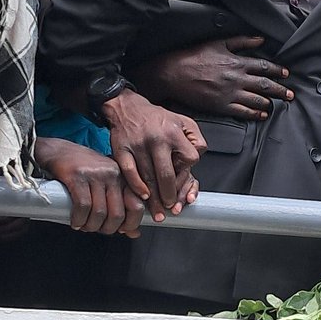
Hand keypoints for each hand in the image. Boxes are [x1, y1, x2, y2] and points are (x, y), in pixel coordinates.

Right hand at [34, 137, 143, 236]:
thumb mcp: (106, 184)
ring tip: (84, 225)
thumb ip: (121, 206)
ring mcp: (95, 174)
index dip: (130, 224)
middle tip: (96, 228)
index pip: (136, 205)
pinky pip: (83, 206)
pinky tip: (75, 221)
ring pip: (99, 213)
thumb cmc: (83, 169)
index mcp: (123, 176)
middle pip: (117, 214)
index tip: (121, 231)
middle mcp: (112, 174)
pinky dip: (78, 219)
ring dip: (90, 226)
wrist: (59, 151)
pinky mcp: (78, 176)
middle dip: (106, 229)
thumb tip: (134, 233)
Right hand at [102, 91, 205, 221]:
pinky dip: (136, 188)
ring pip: (148, 178)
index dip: (188, 171)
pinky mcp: (122, 150)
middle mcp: (157, 139)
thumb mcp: (182, 121)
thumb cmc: (158, 119)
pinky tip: (143, 196)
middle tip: (170, 207)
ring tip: (158, 211)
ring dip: (154, 199)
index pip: (189, 159)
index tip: (183, 178)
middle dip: (170, 195)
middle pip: (166, 175)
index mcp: (174, 133)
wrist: (127, 108)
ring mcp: (138, 145)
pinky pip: (130, 174)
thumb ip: (195, 139)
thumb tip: (198, 157)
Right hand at [136, 36, 292, 120]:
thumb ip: (242, 41)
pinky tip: (262, 114)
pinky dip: (255, 113)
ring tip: (279, 105)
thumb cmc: (196, 55)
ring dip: (270, 102)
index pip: (263, 66)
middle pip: (265, 85)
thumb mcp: (219, 42)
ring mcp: (230, 93)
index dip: (277, 70)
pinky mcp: (221, 106)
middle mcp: (237, 78)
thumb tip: (261, 39)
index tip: (286, 74)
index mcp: (237, 61)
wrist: (175, 72)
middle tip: (291, 94)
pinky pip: (243, 112)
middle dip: (280, 90)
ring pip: (257, 99)